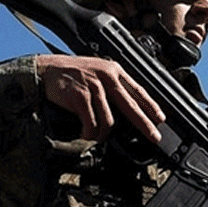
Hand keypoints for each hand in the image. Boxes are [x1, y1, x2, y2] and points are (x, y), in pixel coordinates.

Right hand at [35, 54, 165, 142]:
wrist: (47, 70)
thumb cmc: (73, 73)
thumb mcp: (98, 71)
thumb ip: (113, 85)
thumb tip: (128, 107)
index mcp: (114, 71)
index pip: (138, 90)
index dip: (151, 106)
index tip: (160, 119)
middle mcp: (107, 77)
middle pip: (131, 106)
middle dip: (145, 124)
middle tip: (154, 136)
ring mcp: (94, 87)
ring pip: (109, 120)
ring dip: (103, 133)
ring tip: (97, 136)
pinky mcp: (81, 97)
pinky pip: (91, 123)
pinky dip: (90, 132)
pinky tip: (86, 134)